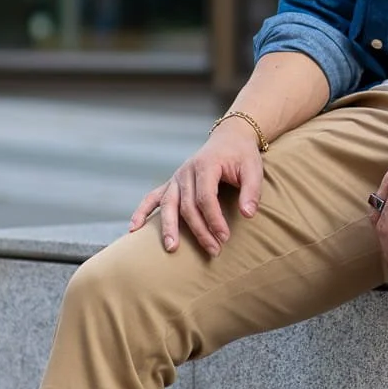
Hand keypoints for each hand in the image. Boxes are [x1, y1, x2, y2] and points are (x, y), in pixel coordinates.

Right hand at [129, 119, 263, 256]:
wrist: (229, 138)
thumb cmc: (242, 156)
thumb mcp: (253, 169)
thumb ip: (252, 191)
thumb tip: (248, 214)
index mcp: (205, 166)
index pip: (206, 197)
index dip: (214, 219)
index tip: (225, 237)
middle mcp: (186, 171)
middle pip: (187, 205)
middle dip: (199, 231)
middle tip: (213, 250)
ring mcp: (176, 178)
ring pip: (168, 205)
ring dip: (169, 227)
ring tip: (172, 248)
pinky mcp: (171, 183)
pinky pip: (152, 198)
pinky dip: (142, 212)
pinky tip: (134, 229)